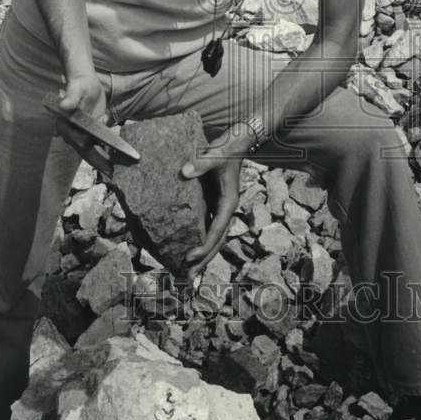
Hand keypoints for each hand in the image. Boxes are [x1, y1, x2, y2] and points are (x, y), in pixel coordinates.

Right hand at [54, 73, 110, 173]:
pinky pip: (100, 147)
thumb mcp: (76, 89)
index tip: (97, 153)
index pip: (76, 138)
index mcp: (65, 125)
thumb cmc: (80, 86)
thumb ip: (71, 98)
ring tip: (119, 170)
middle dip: (98, 161)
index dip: (86, 145)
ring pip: (92, 152)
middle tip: (111, 172)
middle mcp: (71, 134)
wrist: (87, 85)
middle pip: (85, 151)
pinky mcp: (92, 135)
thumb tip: (65, 106)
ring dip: (105, 161)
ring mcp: (82, 136)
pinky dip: (109, 153)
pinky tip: (121, 160)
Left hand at [180, 124, 251, 281]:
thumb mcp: (216, 155)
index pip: (216, 230)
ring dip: (202, 254)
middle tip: (187, 277)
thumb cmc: (227, 149)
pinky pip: (206, 227)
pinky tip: (186, 248)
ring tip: (187, 271)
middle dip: (203, 260)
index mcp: (229, 202)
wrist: (236, 142)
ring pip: (212, 237)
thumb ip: (201, 163)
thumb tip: (185, 171)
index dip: (204, 246)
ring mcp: (220, 208)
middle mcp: (225, 209)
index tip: (190, 257)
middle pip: (216, 241)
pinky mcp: (213, 203)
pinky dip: (198, 239)